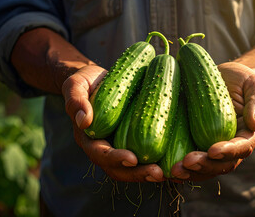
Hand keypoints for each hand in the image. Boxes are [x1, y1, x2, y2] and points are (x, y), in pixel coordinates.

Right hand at [62, 65, 164, 181]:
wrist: (98, 81)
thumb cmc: (85, 82)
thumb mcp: (75, 86)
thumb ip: (75, 101)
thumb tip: (84, 121)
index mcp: (90, 140)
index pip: (101, 154)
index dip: (115, 158)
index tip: (132, 158)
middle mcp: (106, 149)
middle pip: (120, 169)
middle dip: (138, 174)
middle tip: (157, 174)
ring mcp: (121, 147)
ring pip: (135, 168)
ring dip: (151, 173)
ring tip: (170, 174)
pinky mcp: (136, 142)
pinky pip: (147, 155)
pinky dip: (161, 162)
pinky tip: (178, 164)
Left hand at [170, 62, 254, 180]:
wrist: (226, 79)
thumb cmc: (242, 79)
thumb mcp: (254, 84)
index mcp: (248, 134)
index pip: (241, 148)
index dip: (227, 152)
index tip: (212, 150)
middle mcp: (232, 147)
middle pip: (221, 164)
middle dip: (204, 166)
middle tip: (186, 163)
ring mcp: (213, 148)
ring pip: (205, 168)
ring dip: (189, 172)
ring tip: (173, 171)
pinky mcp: (198, 144)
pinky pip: (191, 162)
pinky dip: (181, 168)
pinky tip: (165, 169)